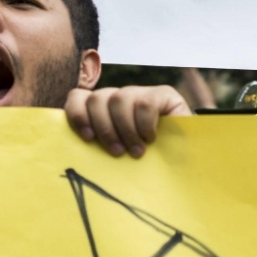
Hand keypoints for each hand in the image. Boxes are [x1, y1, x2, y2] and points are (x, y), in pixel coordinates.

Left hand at [64, 84, 189, 157]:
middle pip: (96, 99)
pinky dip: (145, 125)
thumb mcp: (117, 153)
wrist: (184, 160)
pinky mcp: (162, 94)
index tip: (86, 138)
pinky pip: (145, 103)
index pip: (78, 98)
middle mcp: (118, 97)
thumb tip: (73, 157)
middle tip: (116, 152)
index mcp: (101, 110)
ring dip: (125, 129)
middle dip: (104, 128)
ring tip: (136, 151)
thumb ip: (97, 148)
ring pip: (118, 99)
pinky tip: (152, 138)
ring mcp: (140, 93)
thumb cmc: (145, 162)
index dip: (77, 114)